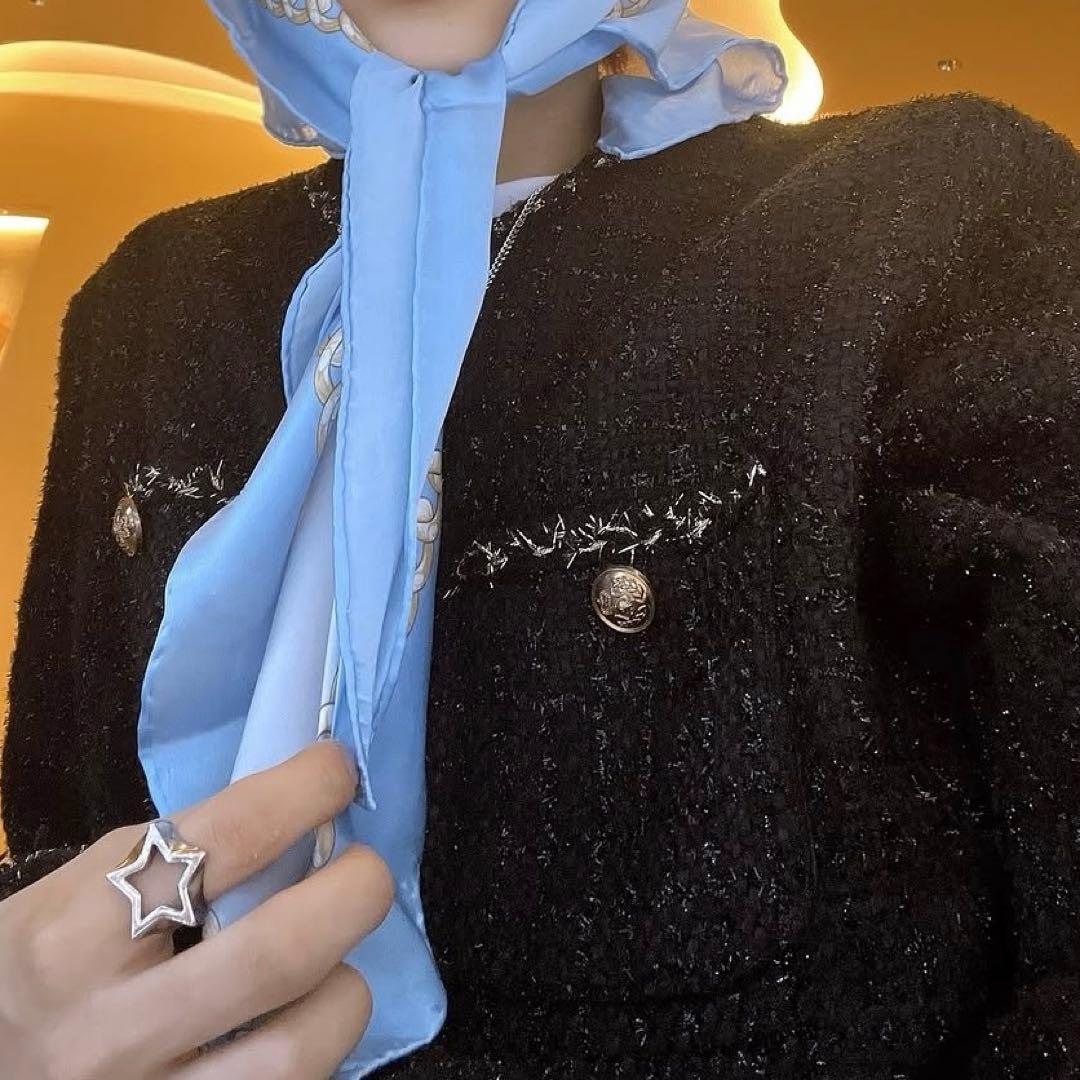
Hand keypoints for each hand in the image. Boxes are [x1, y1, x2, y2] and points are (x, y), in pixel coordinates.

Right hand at [0, 740, 392, 1078]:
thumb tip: (289, 820)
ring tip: (335, 965)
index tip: (335, 772)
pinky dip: (313, 1050)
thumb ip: (163, 864)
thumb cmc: (25, 978)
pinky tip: (303, 1024)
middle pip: (277, 952)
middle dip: (352, 893)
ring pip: (295, 1049)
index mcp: (72, 934)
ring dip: (344, 991)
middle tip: (366, 869)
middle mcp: (107, 1027)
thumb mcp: (65, 902)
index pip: (221, 841)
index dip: (301, 793)